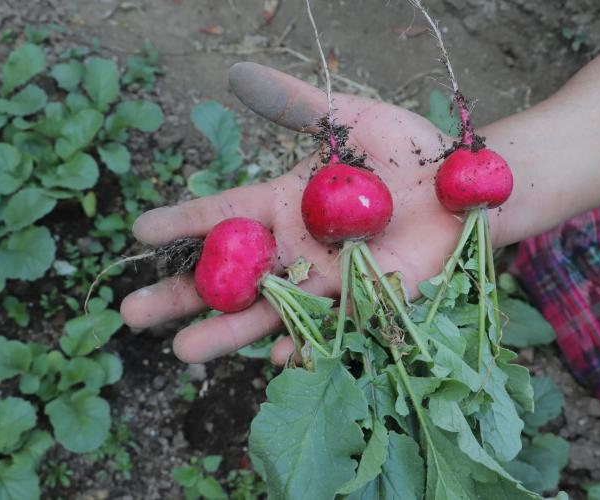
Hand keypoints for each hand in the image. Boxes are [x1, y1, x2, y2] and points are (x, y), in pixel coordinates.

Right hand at [120, 62, 506, 364]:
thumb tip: (238, 73)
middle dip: (183, 294)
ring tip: (183, 351)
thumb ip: (297, 103)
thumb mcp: (349, 118)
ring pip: (268, 311)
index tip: (139, 232)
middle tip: (133, 312)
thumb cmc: (409, 152)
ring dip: (227, 332)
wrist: (465, 187)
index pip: (224, 216)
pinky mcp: (367, 302)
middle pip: (230, 275)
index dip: (183, 223)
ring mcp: (329, 280)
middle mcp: (298, 249)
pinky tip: (275, 358)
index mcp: (286, 204)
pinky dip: (304, 346)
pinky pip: (329, 330)